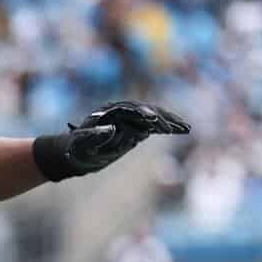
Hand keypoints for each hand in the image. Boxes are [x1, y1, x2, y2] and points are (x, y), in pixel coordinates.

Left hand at [34, 101, 188, 179]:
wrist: (76, 152)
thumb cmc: (77, 149)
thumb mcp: (82, 145)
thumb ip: (95, 136)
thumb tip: (111, 129)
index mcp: (109, 111)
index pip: (130, 110)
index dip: (143, 115)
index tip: (154, 122)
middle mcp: (122, 111)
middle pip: (146, 110)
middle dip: (162, 117)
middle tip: (177, 126)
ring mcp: (130, 118)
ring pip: (154, 116)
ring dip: (170, 121)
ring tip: (185, 128)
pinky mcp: (136, 127)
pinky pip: (155, 125)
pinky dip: (168, 127)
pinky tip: (181, 130)